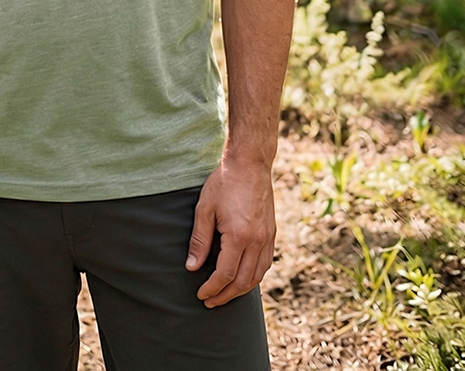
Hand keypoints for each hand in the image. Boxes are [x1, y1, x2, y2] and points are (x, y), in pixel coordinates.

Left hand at [186, 156, 276, 307]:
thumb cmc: (224, 182)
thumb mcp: (205, 208)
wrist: (250, 163)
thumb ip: (199, 240)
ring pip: (257, 276)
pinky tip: (242, 277)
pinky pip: (265, 264)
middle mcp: (257, 242)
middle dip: (225, 295)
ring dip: (240, 289)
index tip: (201, 294)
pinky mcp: (272, 233)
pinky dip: (253, 276)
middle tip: (210, 301)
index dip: (212, 288)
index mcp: (239, 236)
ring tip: (224, 294)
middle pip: (242, 281)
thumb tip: (192, 267)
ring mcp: (268, 238)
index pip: (225, 275)